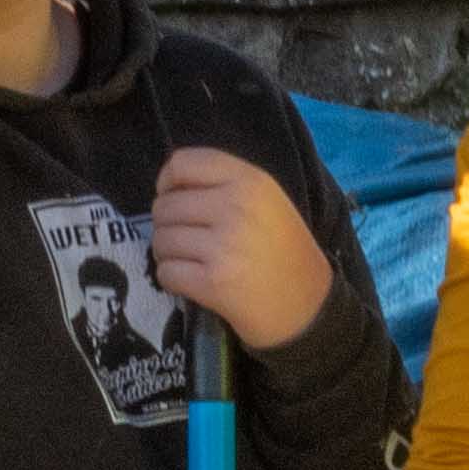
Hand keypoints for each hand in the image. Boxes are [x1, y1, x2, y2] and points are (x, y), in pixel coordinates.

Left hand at [144, 145, 330, 355]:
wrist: (307, 305)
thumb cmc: (282, 251)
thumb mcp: (266, 200)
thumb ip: (223, 184)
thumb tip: (168, 186)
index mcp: (250, 180)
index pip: (182, 163)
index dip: (167, 182)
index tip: (173, 199)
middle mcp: (236, 207)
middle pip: (165, 205)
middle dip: (166, 226)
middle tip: (187, 241)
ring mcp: (224, 245)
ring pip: (161, 239)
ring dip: (166, 254)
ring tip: (191, 262)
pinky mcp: (213, 282)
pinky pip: (166, 272)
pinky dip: (171, 279)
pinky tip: (192, 282)